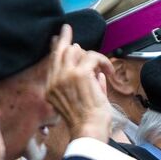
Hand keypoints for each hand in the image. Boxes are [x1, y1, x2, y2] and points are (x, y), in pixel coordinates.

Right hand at [45, 24, 115, 141]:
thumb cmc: (87, 123)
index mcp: (51, 90)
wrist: (88, 130)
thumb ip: (88, 87)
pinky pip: (92, 56)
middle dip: (64, 39)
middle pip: (59, 52)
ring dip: (92, 56)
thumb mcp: (81, 103)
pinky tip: (109, 70)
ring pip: (75, 52)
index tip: (59, 40)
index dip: (56, 49)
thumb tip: (98, 75)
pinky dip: (103, 61)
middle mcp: (54, 81)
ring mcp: (65, 76)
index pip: (52, 64)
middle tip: (66, 29)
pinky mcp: (80, 74)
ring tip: (102, 64)